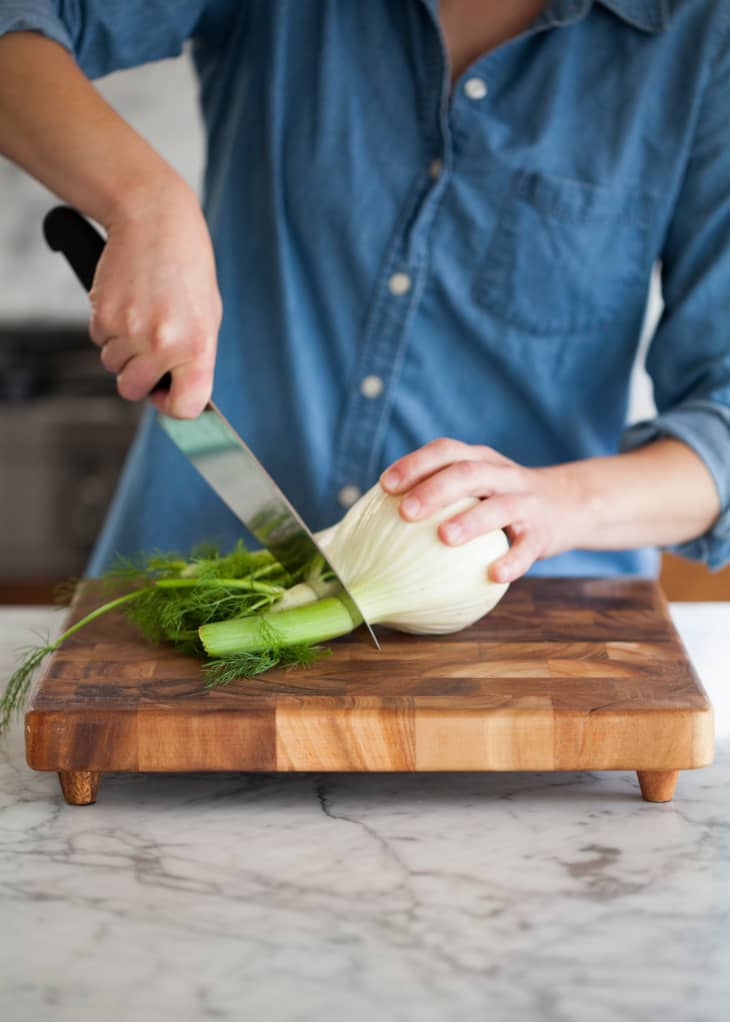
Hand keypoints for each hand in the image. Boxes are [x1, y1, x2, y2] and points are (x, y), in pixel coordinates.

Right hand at [89, 175, 221, 418]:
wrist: (154, 222)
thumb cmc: (187, 270)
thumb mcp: (206, 317)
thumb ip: (194, 359)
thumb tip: (177, 395)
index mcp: (197, 348)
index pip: (184, 407)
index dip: (173, 406)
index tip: (168, 395)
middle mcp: (163, 344)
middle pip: (134, 391)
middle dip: (139, 377)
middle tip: (149, 350)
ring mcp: (131, 331)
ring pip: (113, 366)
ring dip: (123, 349)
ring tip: (142, 315)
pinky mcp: (102, 315)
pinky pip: (99, 341)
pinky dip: (108, 328)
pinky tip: (126, 302)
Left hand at [380, 438, 576, 581]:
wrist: (569, 505)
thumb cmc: (501, 500)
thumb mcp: (476, 486)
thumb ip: (439, 494)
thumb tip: (374, 524)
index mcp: (480, 460)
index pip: (445, 451)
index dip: (415, 464)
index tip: (385, 485)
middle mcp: (502, 475)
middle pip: (468, 473)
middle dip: (435, 490)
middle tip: (405, 512)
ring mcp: (526, 502)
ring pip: (500, 506)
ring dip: (471, 520)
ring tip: (444, 537)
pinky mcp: (543, 533)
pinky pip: (527, 548)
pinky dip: (512, 561)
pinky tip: (493, 574)